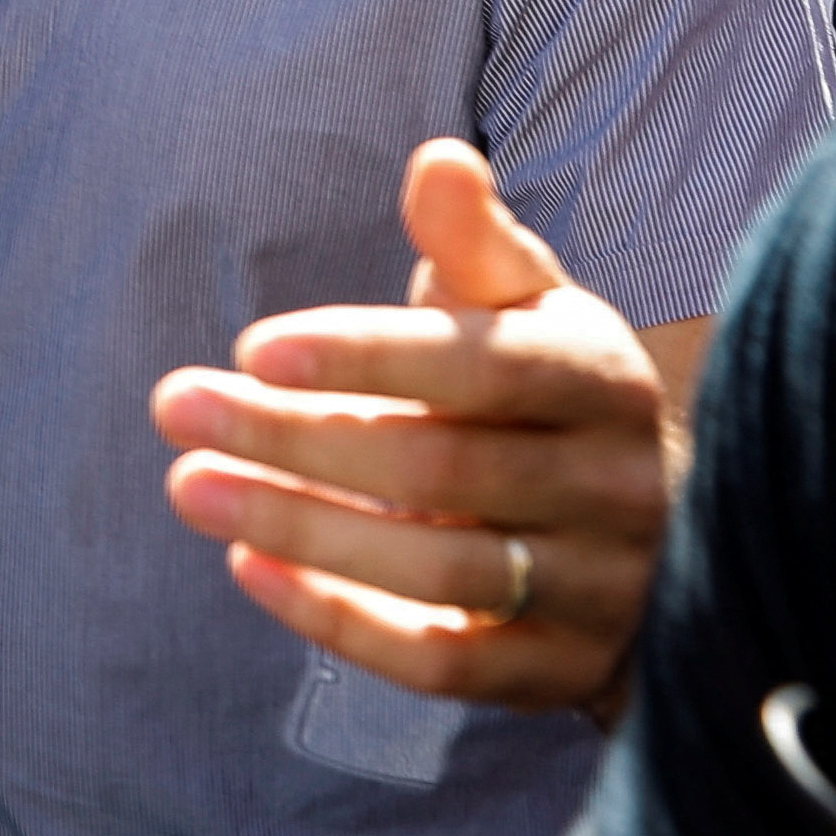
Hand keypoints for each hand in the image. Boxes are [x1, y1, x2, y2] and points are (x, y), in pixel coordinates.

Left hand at [151, 140, 678, 713]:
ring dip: (300, 529)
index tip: (253, 347)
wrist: (659, 538)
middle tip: (176, 407)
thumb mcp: (526, 306)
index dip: (370, 357)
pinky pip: (443, 664)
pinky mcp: (558, 675)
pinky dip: (339, 621)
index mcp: (602, 378)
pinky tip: (248, 569)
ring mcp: (596, 592)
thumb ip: (474, 241)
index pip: (484, 368)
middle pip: (441, 471)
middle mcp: (616, 488)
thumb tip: (438, 160)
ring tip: (190, 486)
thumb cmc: (547, 392)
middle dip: (295, 439)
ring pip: (437, 572)